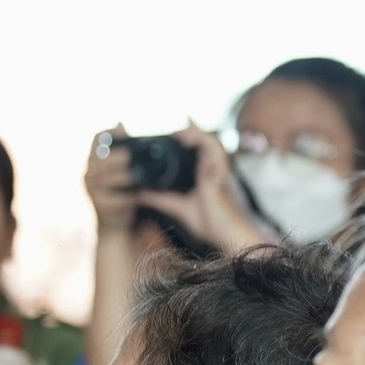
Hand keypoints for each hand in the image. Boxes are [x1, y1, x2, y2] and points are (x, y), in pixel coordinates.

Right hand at [84, 124, 138, 231]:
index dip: (108, 133)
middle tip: (129, 158)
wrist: (115, 222)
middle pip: (99, 159)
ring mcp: (92, 190)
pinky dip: (126, 198)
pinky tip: (136, 197)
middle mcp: (89, 173)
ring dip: (123, 177)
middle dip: (115, 158)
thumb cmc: (122, 191)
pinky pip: (113, 198)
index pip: (96, 140)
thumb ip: (122, 148)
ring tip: (138, 177)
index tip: (122, 130)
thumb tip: (120, 122)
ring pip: (104, 178)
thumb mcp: (122, 168)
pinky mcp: (99, 206)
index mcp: (95, 162)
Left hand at [132, 124, 267, 254]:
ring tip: (179, 131)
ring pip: (210, 142)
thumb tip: (139, 194)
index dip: (187, 137)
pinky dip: (201, 142)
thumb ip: (160, 198)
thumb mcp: (177, 207)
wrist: (225, 235)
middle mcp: (213, 169)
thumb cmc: (209, 222)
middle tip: (171, 130)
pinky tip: (188, 138)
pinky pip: (214, 152)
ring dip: (195, 133)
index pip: (197, 149)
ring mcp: (218, 170)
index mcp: (205, 174)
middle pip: (204, 142)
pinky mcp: (220, 174)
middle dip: (190, 131)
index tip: (169, 134)